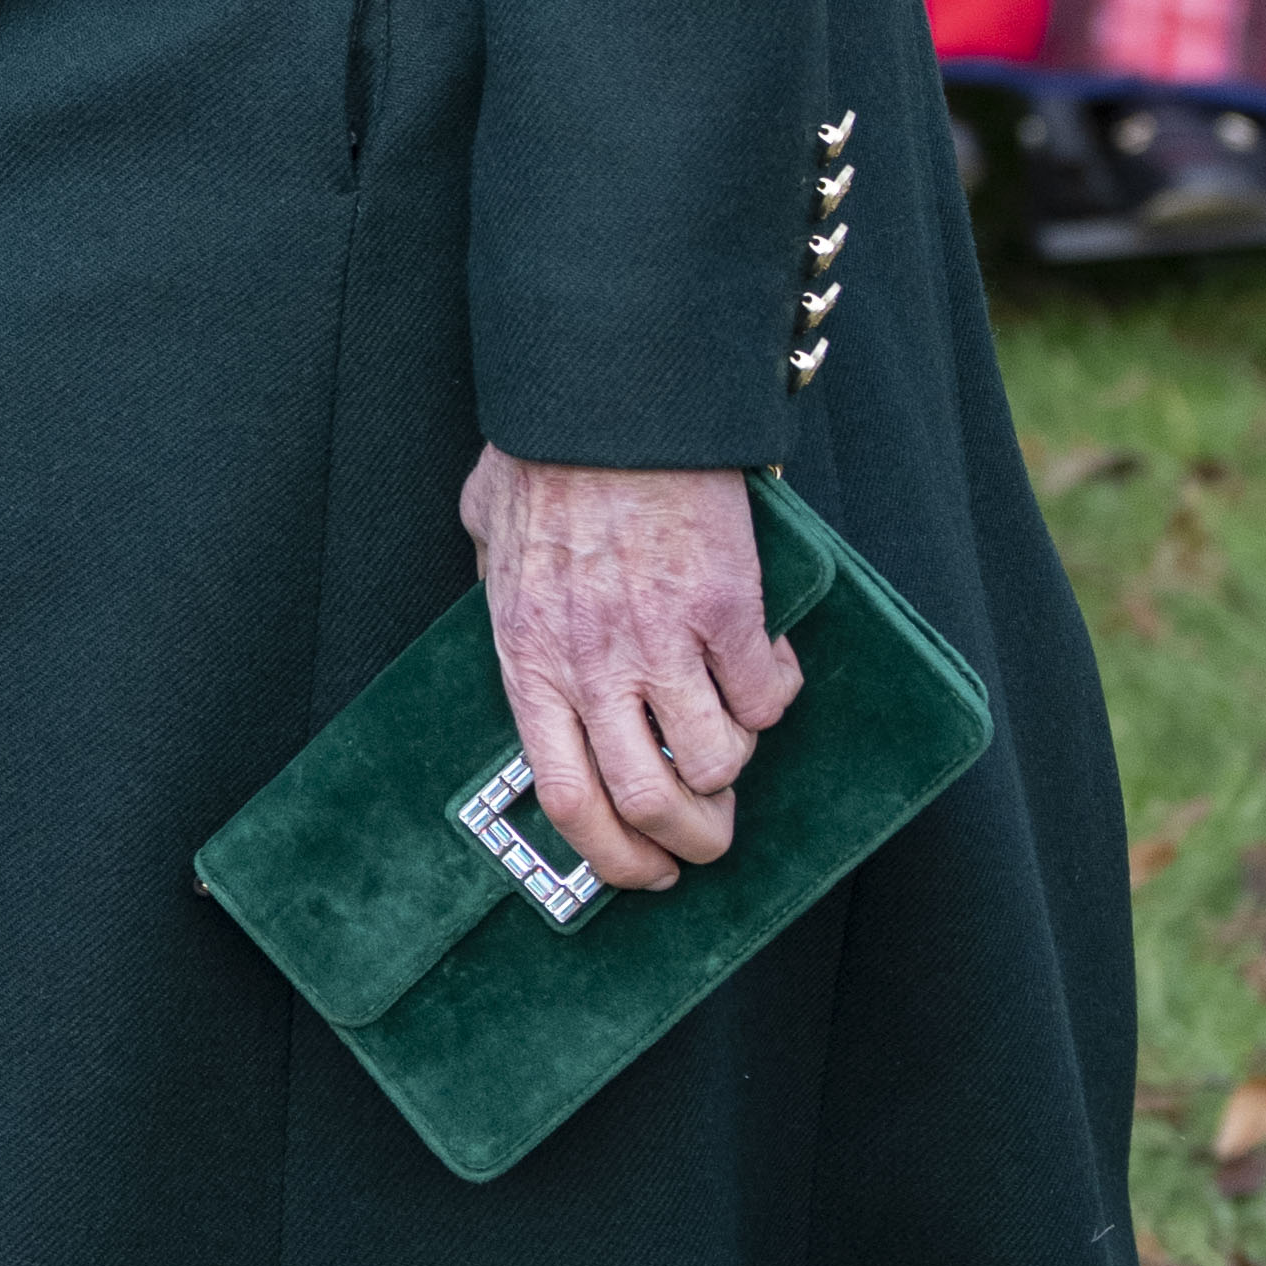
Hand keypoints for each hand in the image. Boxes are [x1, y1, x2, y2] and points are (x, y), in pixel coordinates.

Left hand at [458, 450, 802, 895]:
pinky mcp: (726, 607)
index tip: (643, 874)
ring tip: (739, 747)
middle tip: (710, 842)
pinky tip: (770, 668)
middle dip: (691, 842)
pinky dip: (777, 695)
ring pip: (715, 760)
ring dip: (736, 771)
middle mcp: (593, 666)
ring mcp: (661, 641)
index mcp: (530, 660)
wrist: (608, 391)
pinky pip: (766, 694)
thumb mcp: (488, 531)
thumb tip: (495, 592)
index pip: (565, 798)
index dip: (610, 856)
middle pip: (647, 801)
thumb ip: (493, 581)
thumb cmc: (545, 452)